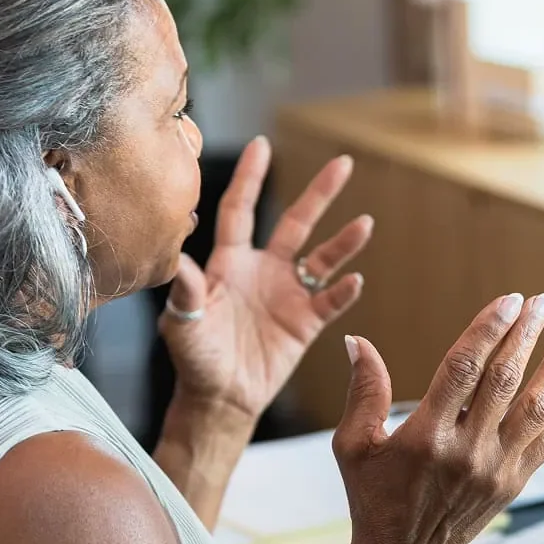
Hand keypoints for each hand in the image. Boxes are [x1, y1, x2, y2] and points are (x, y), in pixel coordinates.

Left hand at [159, 136, 372, 421]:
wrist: (219, 398)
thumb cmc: (194, 358)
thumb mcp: (182, 321)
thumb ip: (186, 289)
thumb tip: (178, 257)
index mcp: (230, 262)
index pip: (241, 210)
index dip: (250, 178)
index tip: (261, 145)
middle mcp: (264, 270)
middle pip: (296, 222)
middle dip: (319, 193)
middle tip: (344, 163)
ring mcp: (288, 294)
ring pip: (323, 258)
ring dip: (344, 242)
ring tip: (365, 223)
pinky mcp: (305, 322)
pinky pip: (330, 301)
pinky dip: (344, 291)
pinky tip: (355, 280)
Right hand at [332, 293, 543, 543]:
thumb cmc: (374, 498)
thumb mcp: (353, 446)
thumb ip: (362, 391)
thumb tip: (357, 341)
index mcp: (426, 436)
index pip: (463, 369)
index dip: (488, 330)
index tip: (509, 300)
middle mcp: (466, 451)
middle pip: (505, 381)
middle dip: (526, 336)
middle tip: (541, 302)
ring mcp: (495, 470)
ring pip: (535, 409)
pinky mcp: (512, 485)